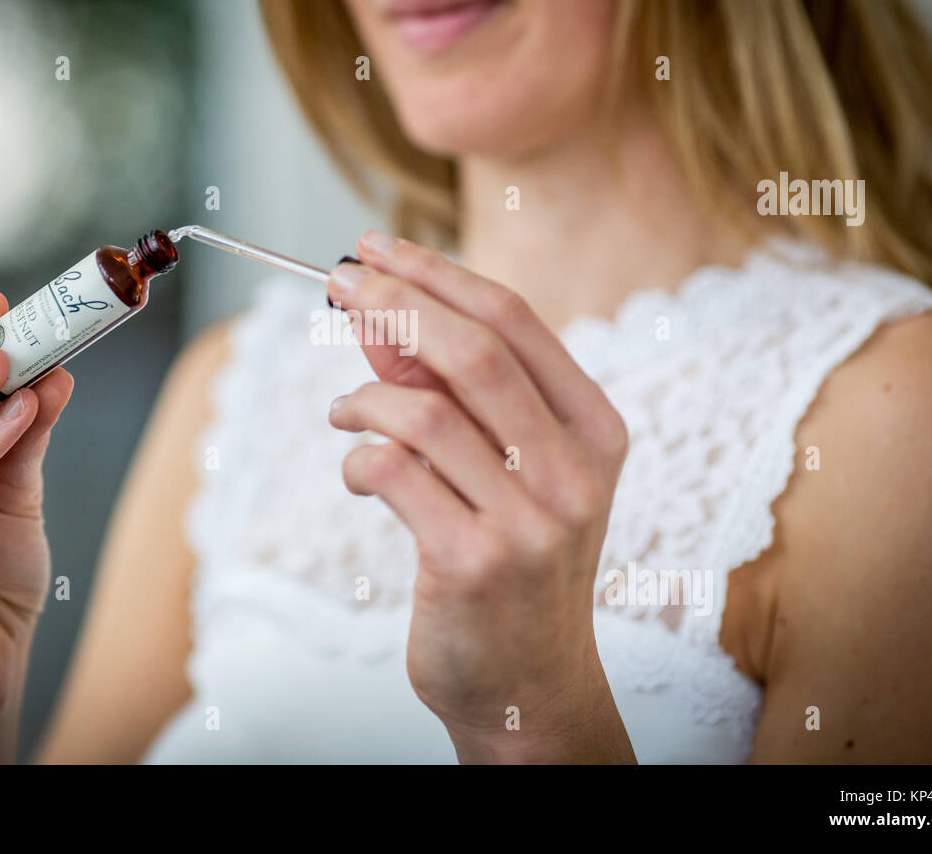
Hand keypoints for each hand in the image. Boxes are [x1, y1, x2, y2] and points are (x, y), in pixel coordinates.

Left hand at [326, 232, 633, 762]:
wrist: (530, 683)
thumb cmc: (512, 560)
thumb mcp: (501, 467)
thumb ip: (448, 390)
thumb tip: (378, 312)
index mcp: (595, 429)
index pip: (514, 320)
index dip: (436, 273)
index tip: (376, 249)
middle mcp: (574, 470)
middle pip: (472, 351)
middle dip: (394, 304)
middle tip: (337, 285)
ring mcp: (529, 521)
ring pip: (425, 411)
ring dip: (364, 396)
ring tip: (341, 410)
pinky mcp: (474, 563)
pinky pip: (393, 473)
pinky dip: (358, 456)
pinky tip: (356, 467)